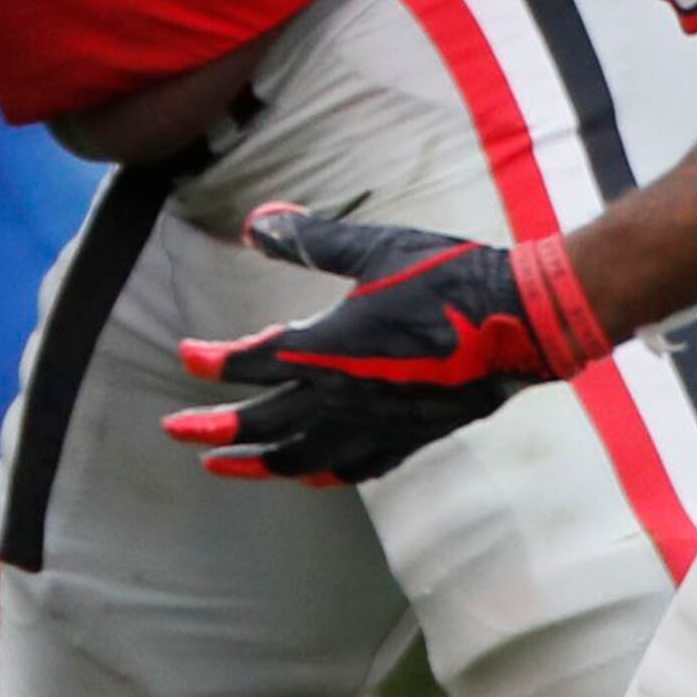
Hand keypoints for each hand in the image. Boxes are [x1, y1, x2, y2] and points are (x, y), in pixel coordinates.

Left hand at [164, 204, 609, 485]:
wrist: (522, 320)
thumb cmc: (448, 277)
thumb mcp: (373, 247)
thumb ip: (310, 239)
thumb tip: (254, 222)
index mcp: (330, 349)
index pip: (253, 362)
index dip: (214, 361)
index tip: (187, 355)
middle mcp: (345, 397)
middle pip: (264, 422)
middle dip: (215, 429)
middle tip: (174, 432)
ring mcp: (378, 425)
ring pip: (303, 458)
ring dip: (256, 463)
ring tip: (223, 467)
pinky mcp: (409, 438)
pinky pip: (353, 467)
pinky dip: (320, 473)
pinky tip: (309, 474)